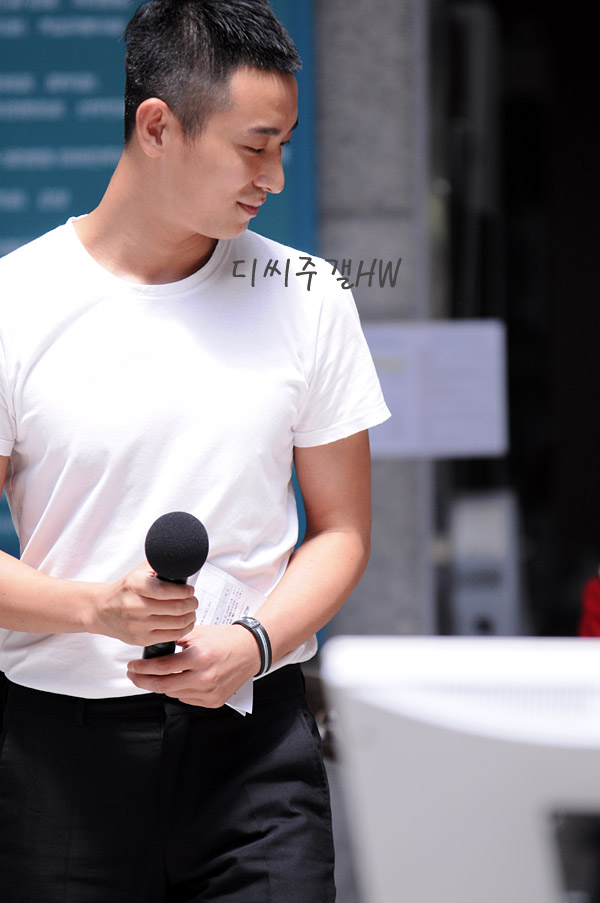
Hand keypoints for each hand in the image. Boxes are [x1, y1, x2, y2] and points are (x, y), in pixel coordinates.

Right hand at [91, 562, 197, 645]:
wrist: (101, 610)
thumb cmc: (124, 590)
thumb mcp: (137, 572)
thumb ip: (157, 565)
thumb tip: (180, 561)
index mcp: (135, 585)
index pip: (167, 590)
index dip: (185, 591)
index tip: (190, 590)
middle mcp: (136, 606)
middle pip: (176, 608)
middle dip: (191, 604)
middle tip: (194, 601)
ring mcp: (138, 625)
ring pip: (176, 623)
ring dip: (190, 617)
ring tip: (191, 611)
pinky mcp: (141, 639)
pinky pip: (170, 636)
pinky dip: (184, 629)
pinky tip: (186, 623)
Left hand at [126, 623, 260, 705]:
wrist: (251, 650)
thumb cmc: (226, 639)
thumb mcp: (198, 633)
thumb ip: (176, 641)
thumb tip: (154, 650)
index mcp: (199, 657)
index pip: (162, 667)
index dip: (143, 668)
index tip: (132, 667)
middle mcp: (204, 677)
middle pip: (164, 686)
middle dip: (143, 681)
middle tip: (133, 675)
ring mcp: (209, 692)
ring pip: (174, 694)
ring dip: (162, 685)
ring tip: (158, 676)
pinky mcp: (214, 701)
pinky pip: (187, 699)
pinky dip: (179, 690)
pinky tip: (179, 681)